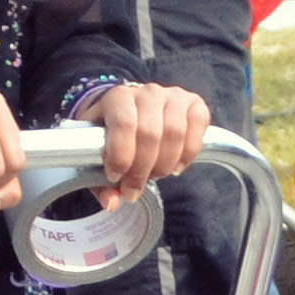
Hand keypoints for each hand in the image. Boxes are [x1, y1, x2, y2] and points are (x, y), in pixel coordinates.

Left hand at [94, 81, 210, 202]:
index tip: (115, 177)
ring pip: (176, 133)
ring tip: (154, 175)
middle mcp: (147, 92)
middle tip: (134, 188)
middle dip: (142, 170)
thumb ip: (99, 181)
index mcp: (117, 98)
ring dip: (165, 164)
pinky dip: (189, 153)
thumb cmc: (110, 134)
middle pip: (151, 134)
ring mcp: (173, 95)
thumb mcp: (95, 154)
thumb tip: (112, 203)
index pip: (124, 124)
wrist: (129, 112)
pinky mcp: (194, 103)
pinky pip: (199, 126)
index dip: (122, 156)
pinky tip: (176, 165)